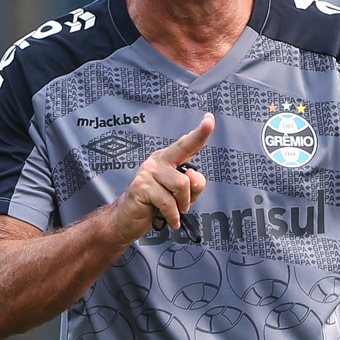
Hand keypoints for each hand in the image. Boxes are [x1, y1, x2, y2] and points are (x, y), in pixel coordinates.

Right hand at [110, 115, 212, 239]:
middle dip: (191, 187)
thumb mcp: (182, 196)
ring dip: (181, 204)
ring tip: (174, 211)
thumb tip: (191, 177)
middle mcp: (158, 160)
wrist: (129, 219)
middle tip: (185, 204)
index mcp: (169, 159)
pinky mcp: (141, 186)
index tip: (210, 119)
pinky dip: (172, 215)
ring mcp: (148, 171)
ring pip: (181, 185)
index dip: (201, 132)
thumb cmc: (156, 206)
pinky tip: (170, 221)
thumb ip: (193, 185)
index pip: (187, 144)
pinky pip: (167, 202)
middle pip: (186, 164)